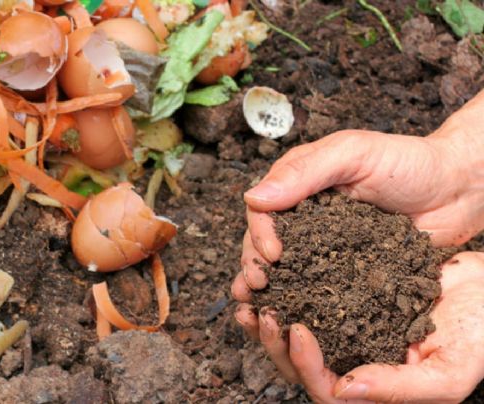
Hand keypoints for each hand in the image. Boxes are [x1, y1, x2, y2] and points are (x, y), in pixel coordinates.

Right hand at [234, 91, 483, 294]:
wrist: (459, 190)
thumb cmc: (409, 162)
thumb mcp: (353, 154)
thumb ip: (305, 172)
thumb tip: (253, 197)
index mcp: (299, 185)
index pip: (263, 210)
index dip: (259, 233)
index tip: (272, 254)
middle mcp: (305, 217)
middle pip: (265, 243)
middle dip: (255, 265)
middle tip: (258, 286)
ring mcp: (324, 245)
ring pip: (286, 268)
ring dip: (269, 288)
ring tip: (260, 309)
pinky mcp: (346, 270)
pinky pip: (318, 286)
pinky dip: (301, 302)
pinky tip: (292, 318)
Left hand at [236, 252, 483, 402]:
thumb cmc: (480, 333)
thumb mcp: (450, 371)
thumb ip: (400, 388)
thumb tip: (343, 392)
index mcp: (374, 387)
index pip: (326, 390)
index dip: (306, 365)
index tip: (296, 329)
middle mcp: (354, 362)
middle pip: (299, 366)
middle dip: (274, 343)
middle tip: (261, 312)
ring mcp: (347, 331)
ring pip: (295, 335)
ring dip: (270, 319)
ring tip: (251, 295)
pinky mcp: (344, 300)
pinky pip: (306, 300)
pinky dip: (286, 289)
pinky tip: (273, 273)